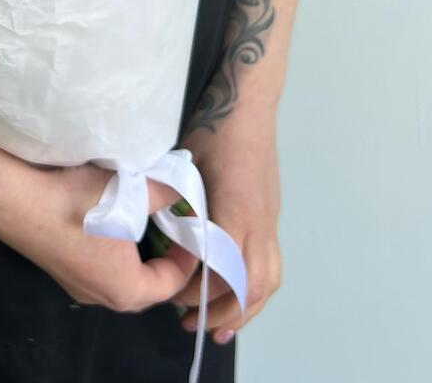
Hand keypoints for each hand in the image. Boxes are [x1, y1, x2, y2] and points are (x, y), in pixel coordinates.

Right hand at [6, 164, 198, 312]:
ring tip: (142, 218)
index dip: (188, 254)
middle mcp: (103, 297)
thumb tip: (184, 191)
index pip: (173, 282)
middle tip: (170, 223)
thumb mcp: (131, 192)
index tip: (190, 224)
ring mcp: (77, 286)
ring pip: (120, 276)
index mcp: (127, 290)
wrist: (17, 200)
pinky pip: (98, 267)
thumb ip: (164, 194)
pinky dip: (112, 250)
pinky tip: (107, 219)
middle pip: (147, 284)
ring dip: (135, 253)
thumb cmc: (78, 203)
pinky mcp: (60, 270)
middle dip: (163, 256)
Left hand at [174, 107, 281, 343]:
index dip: (200, 292)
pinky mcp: (272, 215)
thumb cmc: (212, 131)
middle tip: (192, 326)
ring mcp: (271, 220)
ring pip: (269, 278)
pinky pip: (271, 262)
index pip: (222, 270)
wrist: (248, 105)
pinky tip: (235, 292)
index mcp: (236, 211)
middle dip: (224, 312)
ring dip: (246, 307)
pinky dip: (254, 286)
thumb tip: (159, 234)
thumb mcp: (185, 165)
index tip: (173, 298)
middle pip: (252, 285)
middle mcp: (260, 223)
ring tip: (218, 326)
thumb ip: (176, 202)